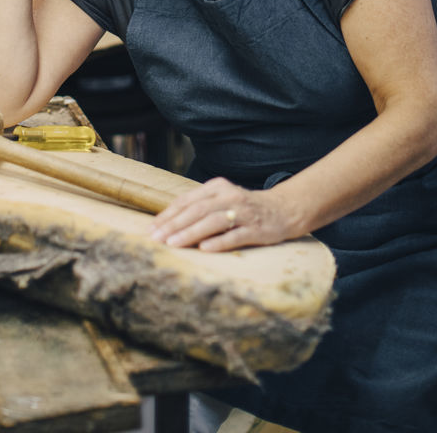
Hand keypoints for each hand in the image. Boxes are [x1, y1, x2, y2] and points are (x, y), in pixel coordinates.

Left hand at [150, 177, 303, 251]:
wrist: (283, 210)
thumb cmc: (245, 208)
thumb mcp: (223, 200)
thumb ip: (201, 206)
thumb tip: (169, 223)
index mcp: (218, 187)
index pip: (188, 200)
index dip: (169, 214)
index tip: (152, 228)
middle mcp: (229, 196)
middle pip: (197, 210)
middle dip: (174, 225)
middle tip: (156, 238)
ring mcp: (243, 212)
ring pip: (212, 222)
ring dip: (190, 233)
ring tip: (173, 243)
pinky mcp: (256, 228)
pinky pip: (234, 235)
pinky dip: (218, 242)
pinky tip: (204, 249)